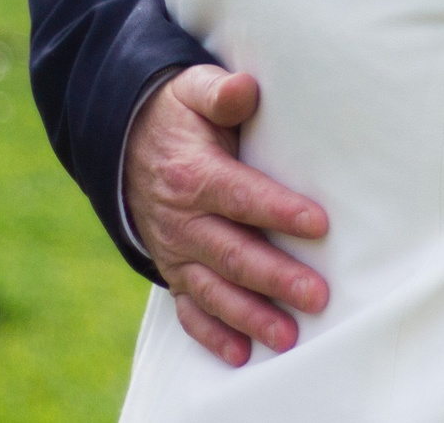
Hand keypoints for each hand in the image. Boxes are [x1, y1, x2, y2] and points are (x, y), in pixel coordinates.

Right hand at [124, 65, 330, 365]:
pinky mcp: (173, 269)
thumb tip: (243, 90)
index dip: (278, 210)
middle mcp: (182, 221)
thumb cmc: (178, 115)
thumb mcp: (191, 89)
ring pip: (214, 289)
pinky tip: (241, 354)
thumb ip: (219, 92)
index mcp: (193, 175)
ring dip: (250, 315)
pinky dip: (212, 333)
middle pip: (233, 253)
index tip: (319, 224)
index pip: (240, 196)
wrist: (124, 143)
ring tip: (288, 336)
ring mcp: (176, 250)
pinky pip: (188, 308)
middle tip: (316, 295)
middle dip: (275, 277)